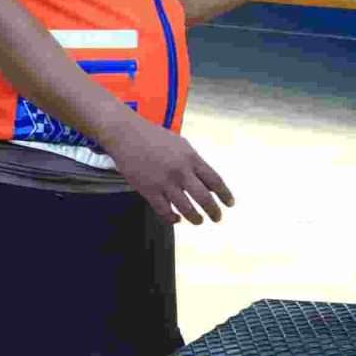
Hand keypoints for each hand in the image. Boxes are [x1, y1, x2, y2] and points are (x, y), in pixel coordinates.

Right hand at [107, 120, 232, 225]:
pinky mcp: (149, 191)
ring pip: (186, 209)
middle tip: (217, 218)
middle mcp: (181, 172)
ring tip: (198, 221)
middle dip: (214, 211)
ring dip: (195, 218)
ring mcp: (165, 182)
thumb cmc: (153, 136)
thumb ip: (193, 162)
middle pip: (204, 198)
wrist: (126, 134)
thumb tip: (206, 180)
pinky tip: (176, 219)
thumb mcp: (180, 144)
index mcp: (191, 158)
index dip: (224, 194)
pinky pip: (165, 211)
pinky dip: (172, 218)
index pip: (215, 180)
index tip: (229, 203)